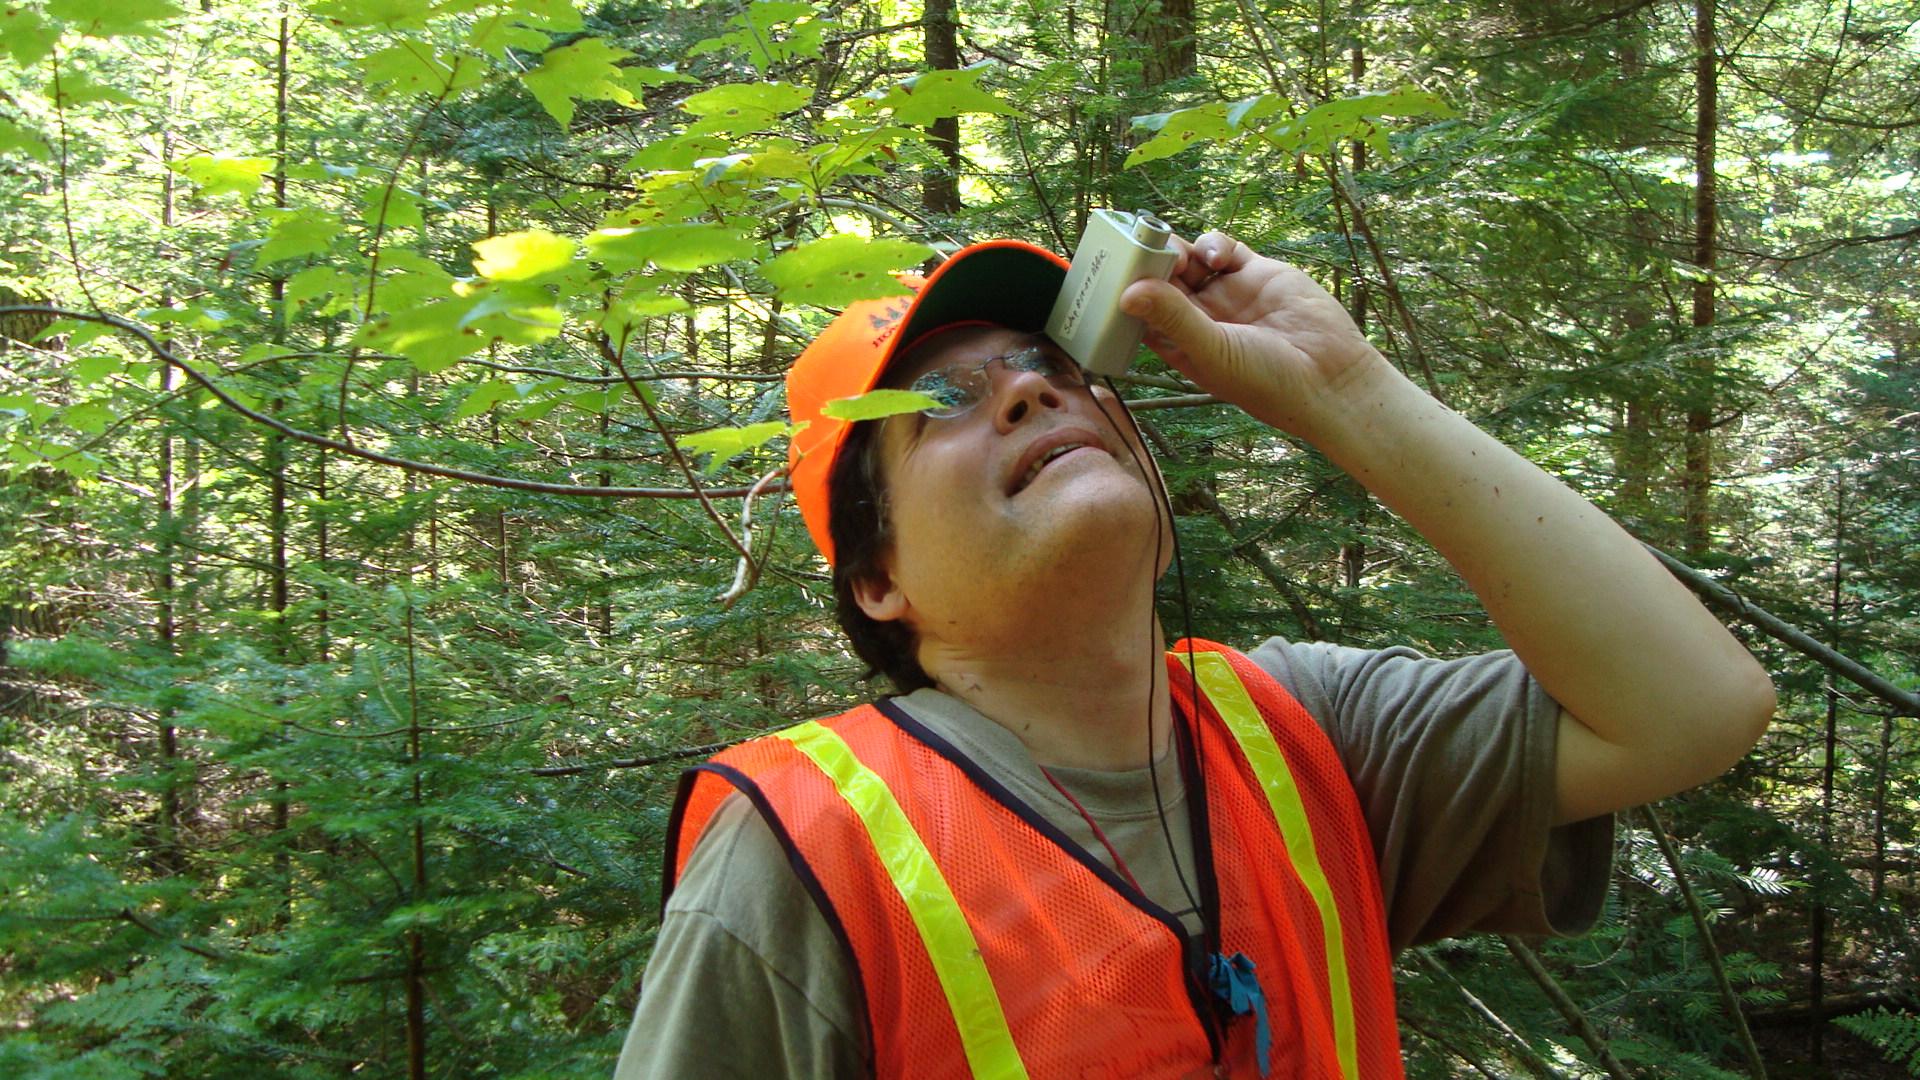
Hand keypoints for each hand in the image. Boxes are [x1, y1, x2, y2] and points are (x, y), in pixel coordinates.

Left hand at [1121, 231, 1393, 443]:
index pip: (1138, 311)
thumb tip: (1127, 292)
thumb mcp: (1213, 351)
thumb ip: (1174, 318)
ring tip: (1179, 254)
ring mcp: (1226, 293)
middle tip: (1139, 245)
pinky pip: (1224, 249)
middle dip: (1147, 261)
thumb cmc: (1266, 381)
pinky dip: (1213, 244)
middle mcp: (1198, 317)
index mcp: (1178, 344)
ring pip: (1188, 260)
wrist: (1330, 377)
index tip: (1107, 270)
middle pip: (1159, 279)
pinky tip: (1215, 255)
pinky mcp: (1256, 273)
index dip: (1122, 290)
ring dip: (1178, 250)